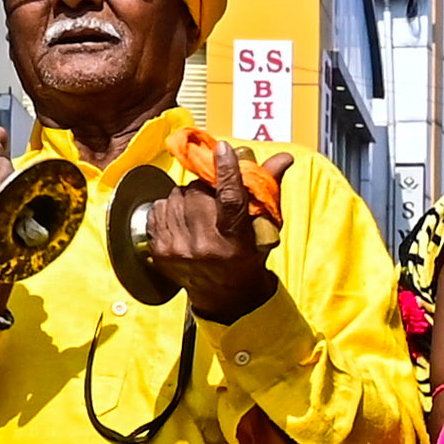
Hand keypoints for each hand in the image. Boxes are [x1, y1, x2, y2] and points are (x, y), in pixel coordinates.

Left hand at [138, 147, 283, 323]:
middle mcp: (204, 247)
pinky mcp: (159, 250)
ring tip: (198, 214)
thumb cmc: (247, 256)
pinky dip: (169, 208)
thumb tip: (285, 157)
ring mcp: (178, 250)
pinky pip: (158, 208)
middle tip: (212, 198)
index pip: (230, 199)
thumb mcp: (263, 228)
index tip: (223, 148)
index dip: (226, 171)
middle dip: (204, 188)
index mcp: (235, 241)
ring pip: (176, 196)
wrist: (223, 295)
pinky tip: (182, 221)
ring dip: (186, 197)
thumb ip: (268, 189)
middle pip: (197, 192)